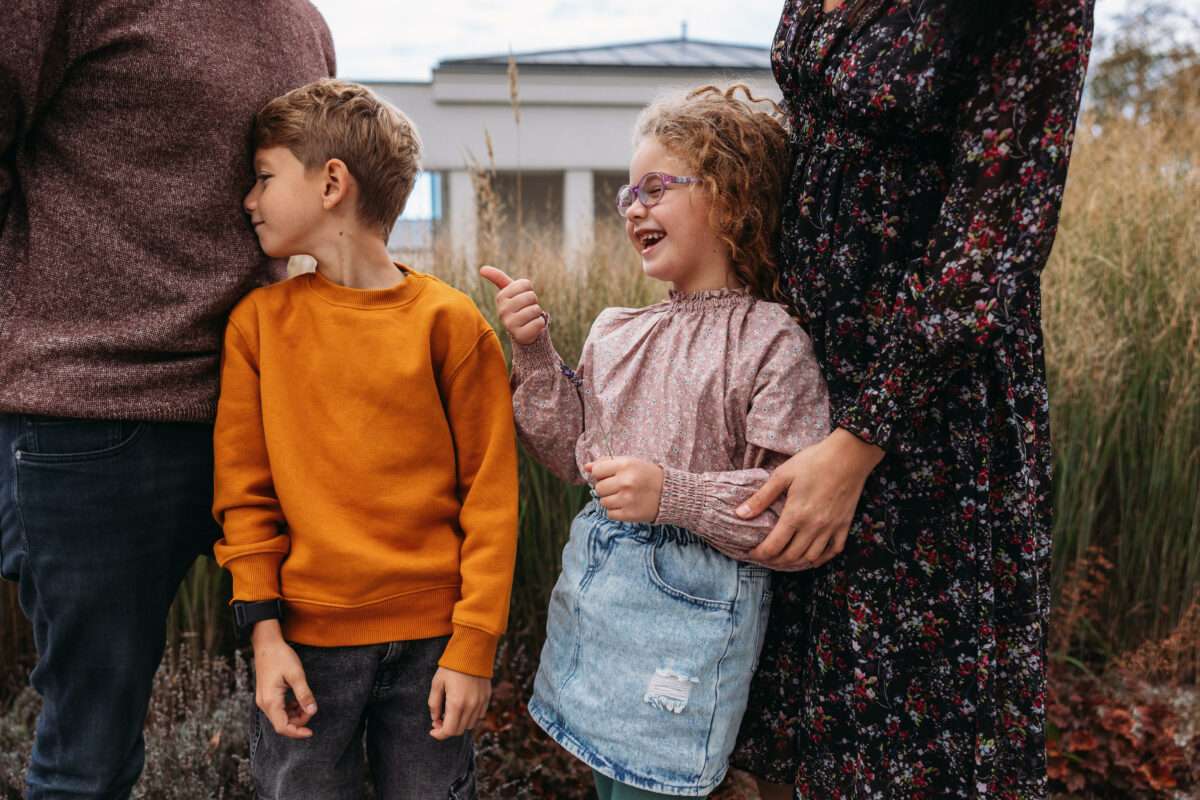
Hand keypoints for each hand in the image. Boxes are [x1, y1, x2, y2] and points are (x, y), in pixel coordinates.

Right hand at [250, 620, 316, 738]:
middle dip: (298, 721)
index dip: (297, 732)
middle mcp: (264, 704)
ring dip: (294, 715)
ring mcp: (263, 700)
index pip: (283, 727)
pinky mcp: (265, 696)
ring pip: (280, 717)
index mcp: (270, 701)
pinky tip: (298, 701)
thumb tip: (312, 712)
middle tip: (311, 709)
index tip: (311, 732)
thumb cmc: (281, 657)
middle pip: (281, 724)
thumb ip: (304, 695)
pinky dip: (289, 709)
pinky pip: (277, 710)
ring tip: (305, 703)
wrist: (267, 644)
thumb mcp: (296, 675)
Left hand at [428, 667, 490, 739]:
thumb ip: (434, 703)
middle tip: (439, 719)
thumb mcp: (437, 683)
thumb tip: (434, 718)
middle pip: (459, 730)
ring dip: (459, 723)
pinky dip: (470, 717)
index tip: (432, 730)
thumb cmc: (452, 666)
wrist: (473, 650)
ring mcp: (481, 702)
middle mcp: (471, 706)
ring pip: (470, 725)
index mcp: (456, 703)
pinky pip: (479, 715)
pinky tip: (463, 707)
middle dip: (447, 729)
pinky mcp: (487, 697)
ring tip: (450, 711)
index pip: (449, 731)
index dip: (439, 734)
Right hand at [479, 266, 545, 344]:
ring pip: (536, 310)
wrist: (523, 330)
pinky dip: (539, 324)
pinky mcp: (520, 335)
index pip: (525, 284)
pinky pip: (539, 323)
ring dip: (536, 314)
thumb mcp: (509, 291)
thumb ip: (498, 278)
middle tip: (526, 309)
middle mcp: (502, 311)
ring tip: (528, 318)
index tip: (522, 297)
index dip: (528, 290)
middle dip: (533, 302)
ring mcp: (510, 324)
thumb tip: (482, 269)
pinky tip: (531, 327)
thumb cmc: (518, 306)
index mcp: (501, 297)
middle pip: (531, 296)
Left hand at [584, 456, 663, 522]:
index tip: (610, 476)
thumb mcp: (629, 462)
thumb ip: (606, 462)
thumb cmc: (645, 475)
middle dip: (605, 488)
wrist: (669, 493)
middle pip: (598, 488)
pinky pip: (610, 514)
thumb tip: (586, 467)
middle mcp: (625, 482)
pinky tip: (626, 505)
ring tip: (623, 496)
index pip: (596, 471)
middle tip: (618, 487)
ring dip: (610, 500)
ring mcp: (627, 499)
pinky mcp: (630, 514)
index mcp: (625, 466)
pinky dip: (616, 511)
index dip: (600, 474)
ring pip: (603, 502)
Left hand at [740, 429, 882, 569]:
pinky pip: (834, 550)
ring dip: (794, 564)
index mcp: (795, 515)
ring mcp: (831, 528)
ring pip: (811, 557)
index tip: (751, 552)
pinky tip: (812, 558)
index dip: (759, 554)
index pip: (773, 547)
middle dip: (773, 562)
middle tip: (763, 558)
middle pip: (790, 557)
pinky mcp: (844, 525)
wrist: (849, 455)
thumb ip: (761, 498)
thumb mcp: (782, 475)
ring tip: (782, 560)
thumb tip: (740, 514)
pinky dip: (821, 559)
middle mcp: (813, 527)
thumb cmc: (814, 461)